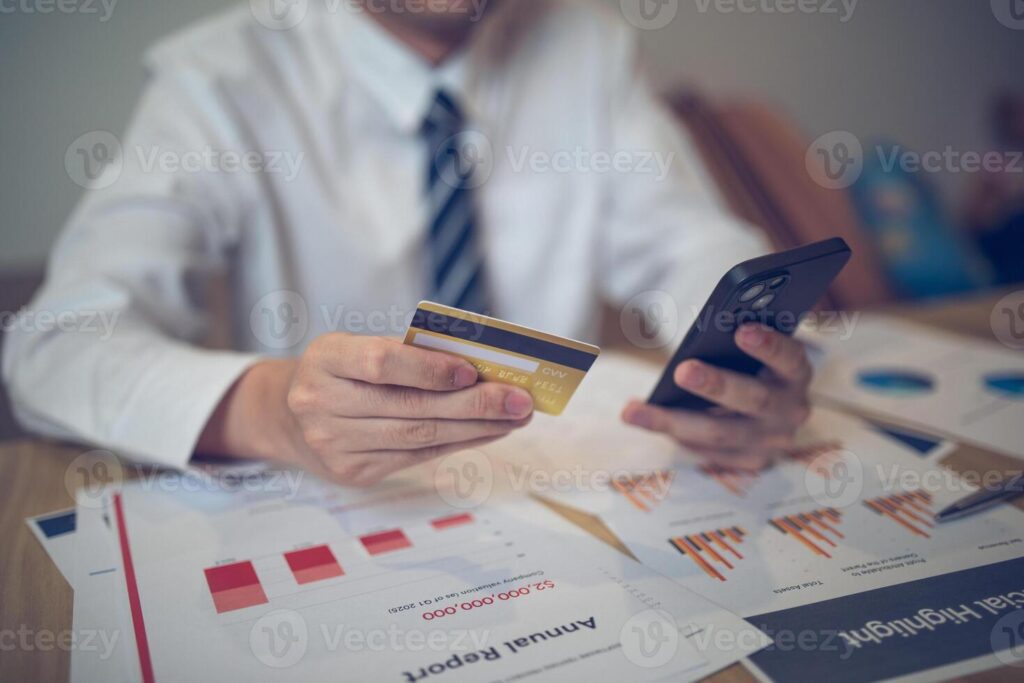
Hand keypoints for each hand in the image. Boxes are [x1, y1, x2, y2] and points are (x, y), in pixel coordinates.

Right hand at [198, 334, 533, 486]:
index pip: (380, 363)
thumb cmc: (341, 371)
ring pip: (418, 438)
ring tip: (514, 416)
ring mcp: (334, 445)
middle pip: (409, 408)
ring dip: (475, 427)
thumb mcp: (357, 347)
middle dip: (473, 404)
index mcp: (325, 359)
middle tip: (519, 399)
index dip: (429, 369)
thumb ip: (407, 353)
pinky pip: (416, 457)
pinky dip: (458, 442)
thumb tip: (480, 366)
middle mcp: (322, 404)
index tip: (473, 369)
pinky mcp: (352, 473)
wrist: (287, 415)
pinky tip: (487, 431)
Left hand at [621, 324, 811, 469]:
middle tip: (682, 370)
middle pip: (754, 399)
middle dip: (716, 384)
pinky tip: (646, 420)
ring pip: (721, 432)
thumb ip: (738, 341)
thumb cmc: (751, 364)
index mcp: (796, 373)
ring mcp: (772, 441)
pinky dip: (678, 435)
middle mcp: (791, 410)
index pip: (790, 358)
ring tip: (634, 410)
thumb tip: (704, 334)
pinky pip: (709, 451)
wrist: (773, 409)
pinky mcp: (751, 460)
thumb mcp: (753, 350)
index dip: (769, 346)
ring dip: (674, 420)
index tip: (743, 330)